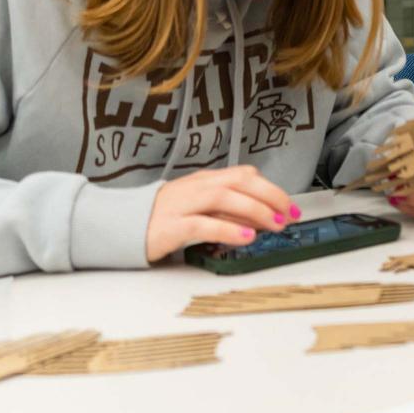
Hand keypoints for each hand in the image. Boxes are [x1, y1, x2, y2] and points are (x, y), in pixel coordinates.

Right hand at [145, 165, 298, 261]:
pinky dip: (228, 229)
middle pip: (239, 181)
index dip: (271, 189)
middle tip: (289, 215)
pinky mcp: (171, 227)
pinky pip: (203, 224)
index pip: (244, 175)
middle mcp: (196, 187)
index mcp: (205, 180)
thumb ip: (228, 210)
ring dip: (255, 210)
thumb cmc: (166, 218)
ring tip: (275, 225)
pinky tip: (246, 237)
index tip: (290, 206)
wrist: (123, 227)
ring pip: (224, 198)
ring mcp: (182, 205)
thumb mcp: (200, 209)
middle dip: (270, 196)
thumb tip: (262, 218)